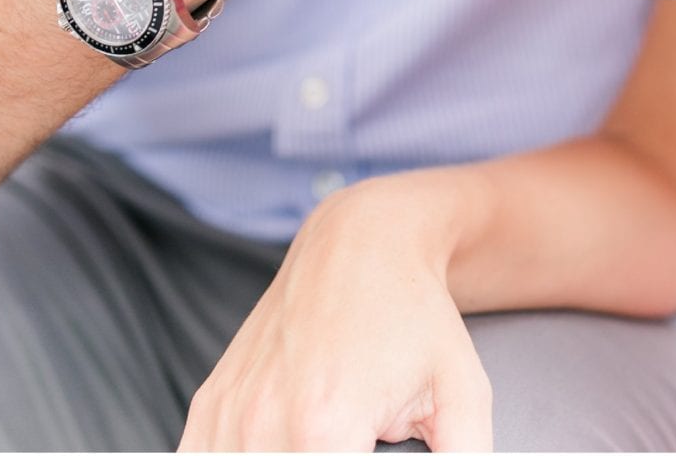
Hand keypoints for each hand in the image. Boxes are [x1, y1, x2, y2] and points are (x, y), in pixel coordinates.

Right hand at [180, 182, 491, 452]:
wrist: (365, 240)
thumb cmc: (417, 317)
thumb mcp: (464, 398)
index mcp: (324, 429)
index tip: (374, 455)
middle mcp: (263, 423)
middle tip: (355, 446)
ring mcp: (230, 412)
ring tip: (320, 445)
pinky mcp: (211, 403)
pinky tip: (276, 451)